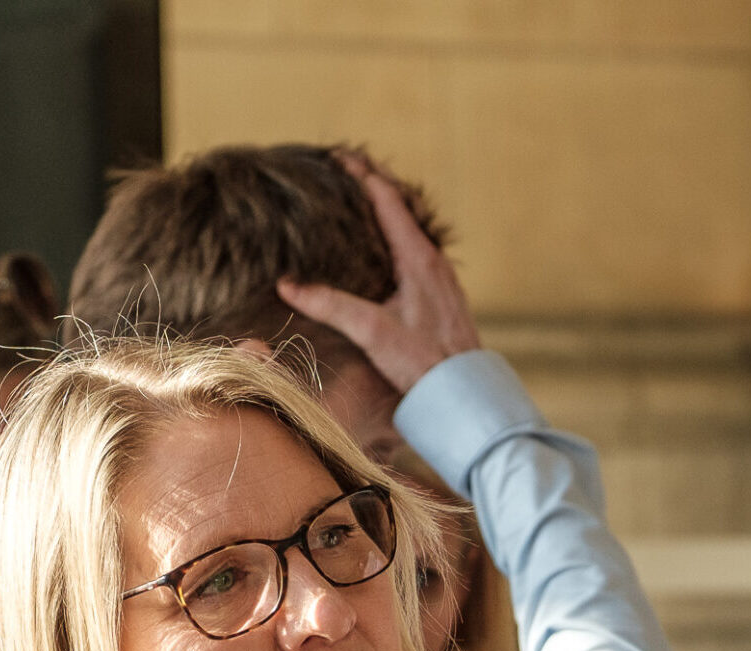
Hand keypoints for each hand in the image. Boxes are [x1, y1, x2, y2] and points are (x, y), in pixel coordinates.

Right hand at [275, 156, 480, 396]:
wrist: (462, 394)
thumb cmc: (422, 362)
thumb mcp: (372, 331)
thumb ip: (331, 306)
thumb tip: (288, 285)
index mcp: (418, 257)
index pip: (387, 199)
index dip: (361, 175)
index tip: (338, 157)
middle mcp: (433, 261)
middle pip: (400, 210)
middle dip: (370, 190)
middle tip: (343, 177)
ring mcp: (441, 279)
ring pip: (410, 233)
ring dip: (384, 217)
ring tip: (358, 212)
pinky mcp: (442, 298)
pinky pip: (416, 255)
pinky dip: (395, 243)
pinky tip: (382, 260)